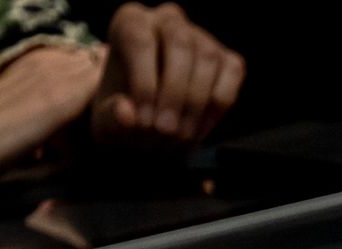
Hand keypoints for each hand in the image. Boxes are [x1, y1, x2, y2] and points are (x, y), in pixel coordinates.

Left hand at [88, 3, 244, 149]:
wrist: (153, 122)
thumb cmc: (127, 113)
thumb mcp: (109, 120)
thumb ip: (112, 117)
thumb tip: (127, 113)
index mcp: (130, 22)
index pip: (140, 40)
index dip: (144, 82)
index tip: (143, 121)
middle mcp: (168, 20)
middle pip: (179, 42)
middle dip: (174, 91)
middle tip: (166, 130)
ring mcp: (202, 37)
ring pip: (207, 58)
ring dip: (195, 102)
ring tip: (180, 136)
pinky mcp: (228, 59)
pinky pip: (231, 72)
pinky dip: (218, 104)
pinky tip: (200, 128)